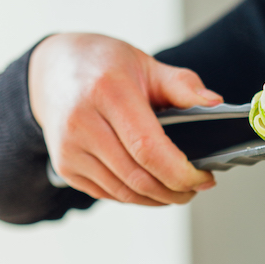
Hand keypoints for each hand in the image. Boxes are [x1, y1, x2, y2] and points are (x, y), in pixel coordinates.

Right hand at [28, 33, 221, 205]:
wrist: (50, 71)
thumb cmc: (102, 66)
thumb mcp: (144, 64)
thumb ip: (181, 85)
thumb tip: (214, 104)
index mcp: (106, 90)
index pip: (147, 148)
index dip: (180, 172)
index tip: (203, 177)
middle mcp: (82, 122)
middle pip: (137, 177)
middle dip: (175, 191)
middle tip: (196, 187)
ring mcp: (69, 148)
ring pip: (124, 193)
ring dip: (158, 199)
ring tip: (178, 189)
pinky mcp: (65, 167)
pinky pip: (109, 194)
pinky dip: (136, 196)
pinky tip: (152, 186)